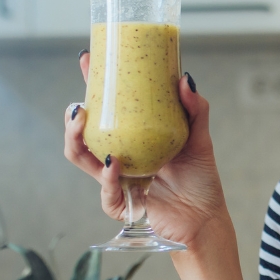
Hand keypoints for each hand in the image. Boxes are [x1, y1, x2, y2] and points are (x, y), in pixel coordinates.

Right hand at [64, 52, 230, 247]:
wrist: (206, 218)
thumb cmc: (201, 180)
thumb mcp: (199, 139)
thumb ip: (195, 109)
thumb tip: (184, 78)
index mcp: (134, 139)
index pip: (107, 109)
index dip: (94, 86)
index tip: (87, 61)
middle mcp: (121, 157)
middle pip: (84, 134)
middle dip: (73, 119)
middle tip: (78, 105)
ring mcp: (118, 180)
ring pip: (82, 159)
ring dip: (76, 141)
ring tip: (82, 123)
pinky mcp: (122, 203)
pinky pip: (106, 190)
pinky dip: (107, 176)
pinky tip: (112, 162)